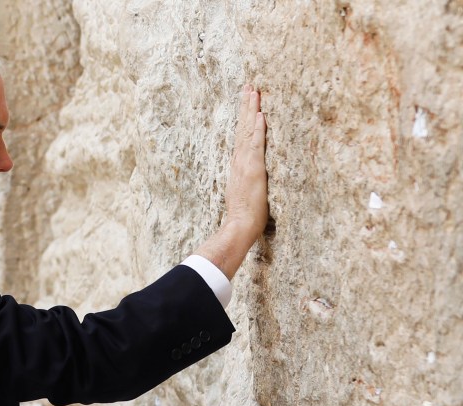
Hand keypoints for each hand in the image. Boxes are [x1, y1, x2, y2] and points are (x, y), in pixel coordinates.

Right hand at [224, 84, 267, 238]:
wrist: (239, 225)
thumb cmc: (245, 215)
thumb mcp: (247, 192)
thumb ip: (249, 180)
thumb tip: (253, 175)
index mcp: (239, 164)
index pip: (242, 135)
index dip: (244, 117)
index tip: (248, 100)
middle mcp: (240, 160)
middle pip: (242, 127)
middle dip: (246, 106)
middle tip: (249, 86)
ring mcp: (246, 163)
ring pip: (248, 131)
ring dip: (251, 110)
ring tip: (254, 91)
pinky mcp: (253, 169)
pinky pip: (256, 144)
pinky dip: (257, 128)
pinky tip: (260, 114)